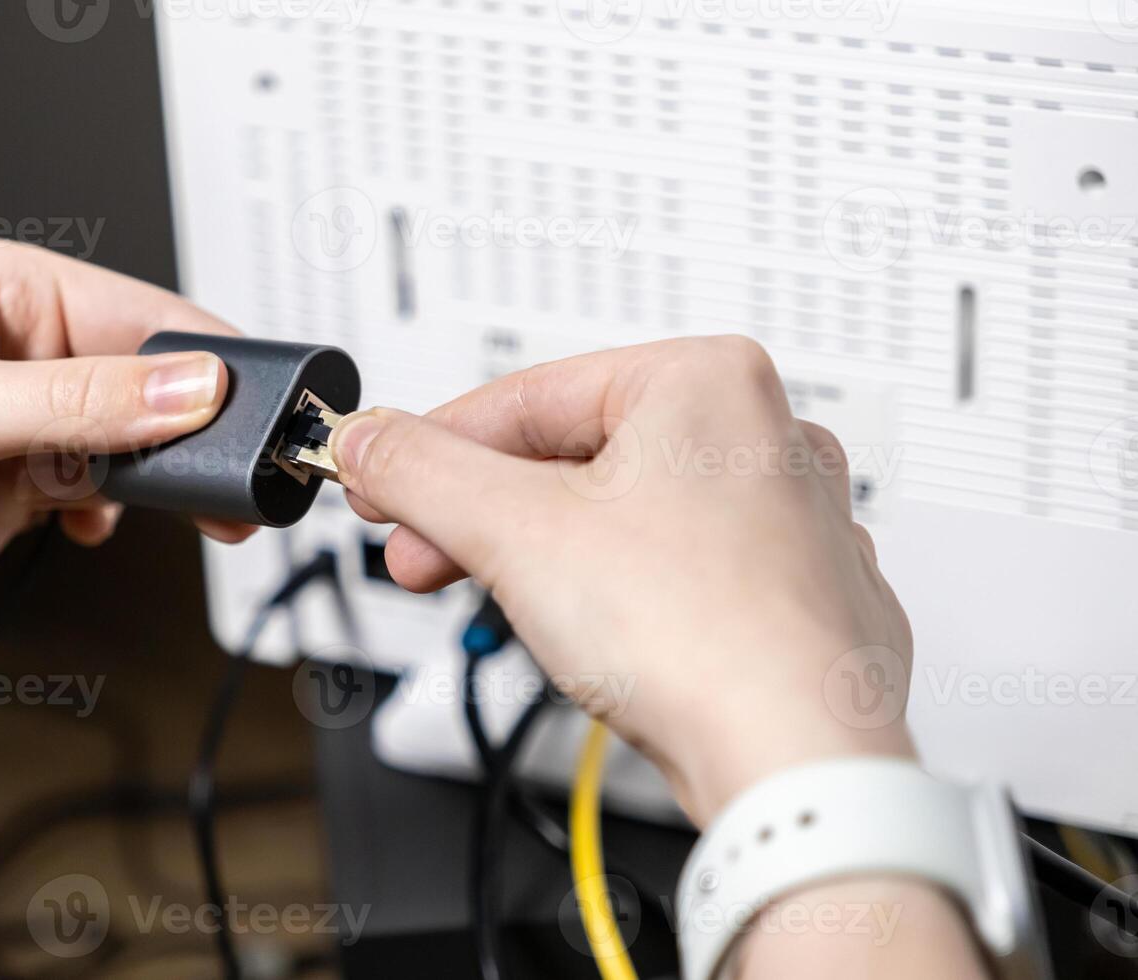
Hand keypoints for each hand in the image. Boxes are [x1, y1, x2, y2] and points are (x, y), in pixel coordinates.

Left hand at [0, 240, 249, 626]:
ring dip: (153, 483)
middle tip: (238, 481)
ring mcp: (16, 429)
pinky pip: (91, 499)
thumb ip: (86, 403)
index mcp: (13, 293)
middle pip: (148, 390)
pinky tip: (85, 527)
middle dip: (190, 436)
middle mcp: (21, 356)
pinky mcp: (4, 493)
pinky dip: (106, 517)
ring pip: (126, 449)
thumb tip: (193, 388)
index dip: (208, 367)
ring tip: (182, 512)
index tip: (259, 415)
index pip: (148, 319)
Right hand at [330, 336, 914, 826]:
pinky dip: (620, 596)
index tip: (383, 481)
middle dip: (484, 514)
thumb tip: (372, 442)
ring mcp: (792, 522)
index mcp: (709, 382)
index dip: (433, 446)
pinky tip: (592, 636)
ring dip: (546, 557)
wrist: (798, 769)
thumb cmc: (702, 639)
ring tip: (505, 601)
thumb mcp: (513, 531)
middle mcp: (766, 439)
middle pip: (576, 457)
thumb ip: (422, 471)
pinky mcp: (796, 598)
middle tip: (423, 552)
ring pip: (626, 518)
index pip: (528, 396)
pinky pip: (678, 574)